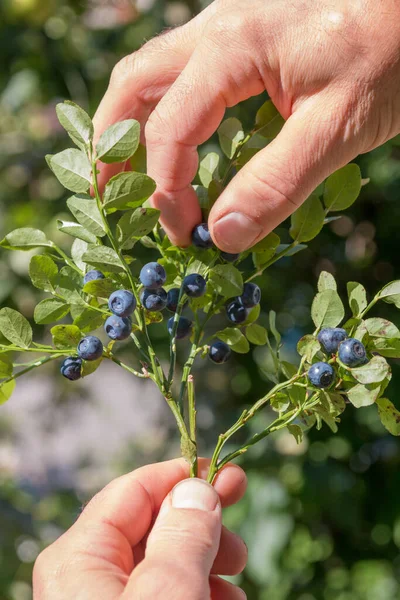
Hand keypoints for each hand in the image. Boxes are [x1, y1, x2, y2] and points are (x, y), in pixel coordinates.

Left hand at [33, 458, 246, 598]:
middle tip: (239, 543)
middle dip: (202, 526)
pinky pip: (159, 592)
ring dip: (205, 562)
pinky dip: (195, 590)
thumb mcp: (168, 592)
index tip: (228, 475)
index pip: (134, 489)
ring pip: (161, 562)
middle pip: (152, 526)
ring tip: (236, 579)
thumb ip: (183, 534)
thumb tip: (196, 485)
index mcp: (78, 556)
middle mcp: (83, 576)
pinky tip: (222, 599)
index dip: (184, 476)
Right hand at [93, 0, 399, 251]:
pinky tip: (173, 141)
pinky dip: (163, 112)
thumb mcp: (338, 126)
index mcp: (231, 49)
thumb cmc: (391, 52)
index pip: (170, 132)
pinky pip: (181, 73)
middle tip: (110, 198)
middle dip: (114, 146)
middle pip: (134, 87)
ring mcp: (225, 28)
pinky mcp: (241, 37)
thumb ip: (277, 183)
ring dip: (131, 126)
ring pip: (151, 75)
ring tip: (127, 174)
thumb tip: (222, 236)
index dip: (166, 193)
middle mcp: (214, 30)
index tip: (187, 236)